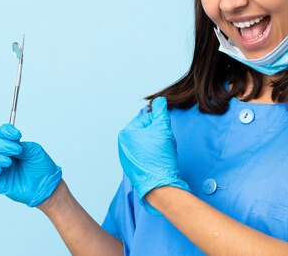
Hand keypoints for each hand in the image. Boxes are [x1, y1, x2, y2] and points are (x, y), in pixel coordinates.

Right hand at [0, 123, 61, 206]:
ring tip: (9, 162)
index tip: (17, 135)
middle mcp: (2, 155)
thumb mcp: (34, 150)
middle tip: (17, 151)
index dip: (6, 131)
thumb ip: (20, 144)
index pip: (1, 133)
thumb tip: (8, 144)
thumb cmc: (41, 168)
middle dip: (3, 145)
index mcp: (11, 146)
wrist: (46, 185)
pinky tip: (0, 169)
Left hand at [118, 97, 189, 213]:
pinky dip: (154, 156)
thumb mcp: (163, 128)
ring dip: (157, 145)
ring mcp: (127, 158)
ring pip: (147, 143)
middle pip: (146, 131)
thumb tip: (159, 100)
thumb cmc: (160, 157)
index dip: (159, 124)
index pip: (146, 118)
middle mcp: (123, 145)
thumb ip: (161, 111)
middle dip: (158, 135)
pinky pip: (146, 155)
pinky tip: (159, 162)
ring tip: (162, 154)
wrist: (160, 185)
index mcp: (126, 133)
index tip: (164, 134)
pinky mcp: (134, 168)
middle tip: (164, 145)